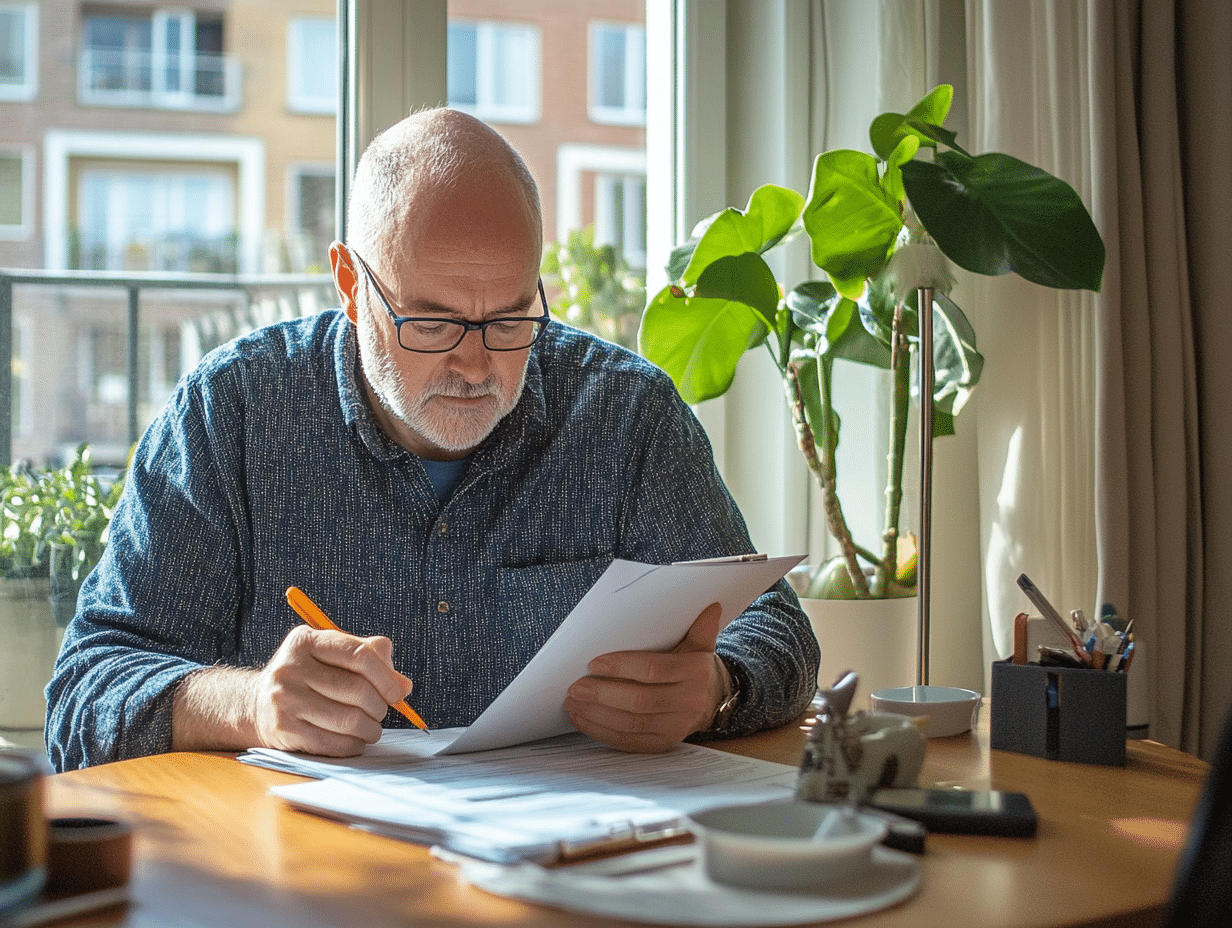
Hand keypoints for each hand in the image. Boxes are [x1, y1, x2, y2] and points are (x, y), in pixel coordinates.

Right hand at [249, 625, 413, 755]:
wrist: (257, 704)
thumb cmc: (309, 677)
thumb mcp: (333, 656)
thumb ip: (372, 659)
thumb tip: (403, 686)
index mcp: (306, 641)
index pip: (358, 655)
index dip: (386, 676)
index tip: (399, 693)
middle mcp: (291, 668)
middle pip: (356, 690)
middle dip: (379, 705)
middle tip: (381, 712)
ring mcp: (284, 700)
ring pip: (348, 720)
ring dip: (370, 729)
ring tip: (371, 728)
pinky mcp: (284, 730)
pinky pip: (334, 743)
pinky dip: (354, 745)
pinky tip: (355, 740)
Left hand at [564, 602, 727, 752]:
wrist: (712, 701)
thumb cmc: (696, 669)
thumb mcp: (701, 646)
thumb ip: (700, 627)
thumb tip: (710, 606)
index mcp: (695, 673)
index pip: (653, 670)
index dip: (622, 667)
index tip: (594, 663)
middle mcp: (688, 703)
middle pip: (639, 701)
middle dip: (603, 694)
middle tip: (575, 687)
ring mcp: (675, 728)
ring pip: (630, 724)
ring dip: (596, 714)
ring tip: (573, 702)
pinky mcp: (662, 744)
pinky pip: (628, 742)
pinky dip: (601, 732)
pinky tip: (583, 719)